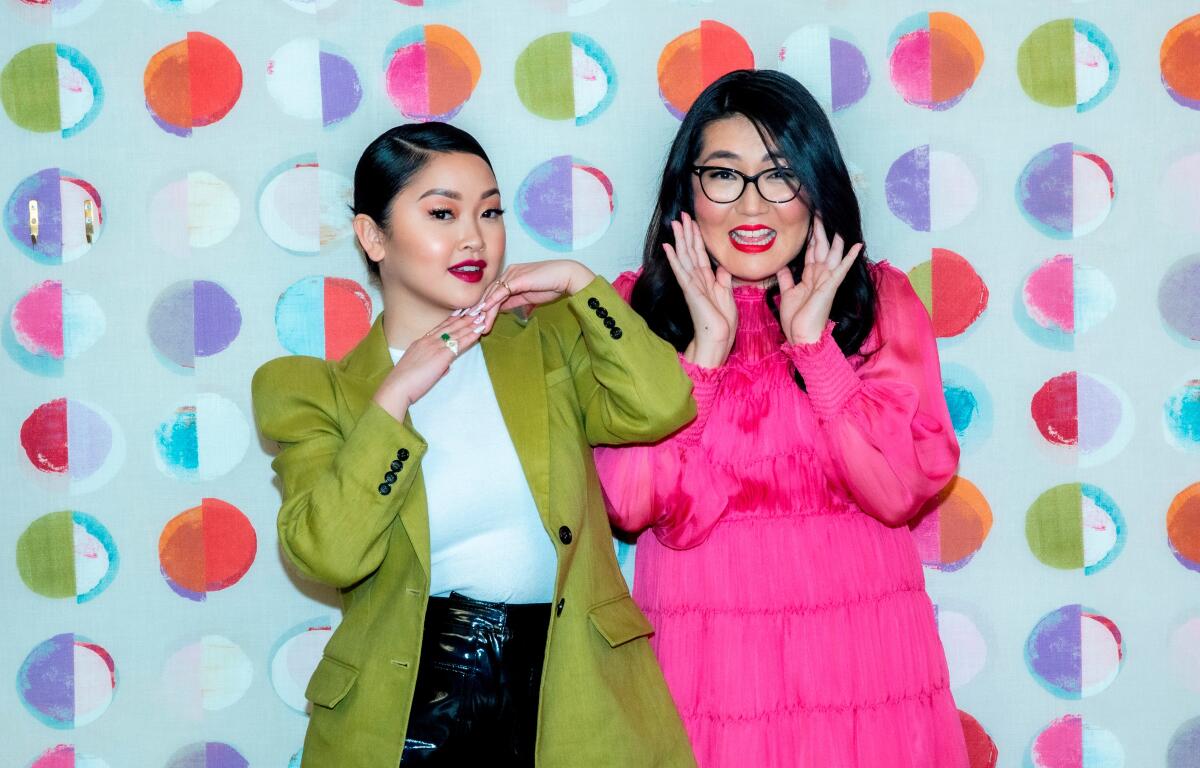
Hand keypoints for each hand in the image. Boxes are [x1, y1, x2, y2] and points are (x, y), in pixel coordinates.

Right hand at [372, 311, 486, 418]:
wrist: (398, 386)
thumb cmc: (404, 382)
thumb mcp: (417, 368)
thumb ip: (433, 365)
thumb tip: (445, 366)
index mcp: (420, 343)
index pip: (439, 328)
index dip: (451, 320)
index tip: (460, 312)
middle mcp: (428, 341)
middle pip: (450, 326)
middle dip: (464, 317)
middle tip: (476, 309)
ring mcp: (435, 346)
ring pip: (457, 332)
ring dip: (471, 324)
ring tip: (482, 317)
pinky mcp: (442, 355)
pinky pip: (460, 343)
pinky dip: (471, 336)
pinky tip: (479, 331)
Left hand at [472, 259, 594, 322]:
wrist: (566, 277)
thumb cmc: (552, 285)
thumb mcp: (529, 296)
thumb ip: (514, 301)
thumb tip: (501, 309)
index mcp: (511, 275)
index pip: (493, 291)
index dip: (484, 305)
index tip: (477, 318)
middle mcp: (509, 272)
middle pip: (489, 293)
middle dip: (479, 309)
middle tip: (471, 323)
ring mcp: (512, 274)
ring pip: (493, 294)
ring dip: (484, 310)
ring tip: (479, 324)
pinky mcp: (517, 279)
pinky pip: (500, 292)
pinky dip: (492, 302)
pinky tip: (485, 312)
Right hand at [664, 212, 735, 367]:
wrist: (717, 339)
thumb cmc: (722, 322)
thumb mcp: (727, 295)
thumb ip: (723, 280)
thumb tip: (722, 268)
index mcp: (706, 279)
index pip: (700, 254)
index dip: (697, 237)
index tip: (694, 222)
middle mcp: (696, 279)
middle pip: (690, 251)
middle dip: (687, 232)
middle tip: (682, 215)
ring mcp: (691, 284)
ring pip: (684, 256)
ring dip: (680, 239)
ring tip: (675, 223)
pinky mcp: (690, 290)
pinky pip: (681, 271)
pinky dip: (674, 258)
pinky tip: (668, 246)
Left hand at [777, 216, 862, 345]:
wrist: (802, 337)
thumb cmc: (795, 320)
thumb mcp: (787, 294)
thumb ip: (787, 279)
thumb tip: (783, 266)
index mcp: (810, 277)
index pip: (812, 251)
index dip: (812, 236)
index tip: (812, 220)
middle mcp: (820, 276)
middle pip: (822, 248)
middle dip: (821, 230)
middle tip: (820, 211)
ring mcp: (827, 281)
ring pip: (833, 254)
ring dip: (835, 238)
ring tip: (836, 221)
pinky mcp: (830, 287)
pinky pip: (841, 269)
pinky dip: (849, 257)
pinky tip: (857, 245)